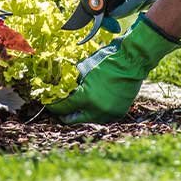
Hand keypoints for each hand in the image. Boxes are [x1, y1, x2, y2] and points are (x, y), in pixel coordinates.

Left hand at [46, 14, 180, 123]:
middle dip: (65, 115)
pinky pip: (101, 117)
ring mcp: (109, 114)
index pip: (64, 107)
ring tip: (75, 110)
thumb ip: (73, 82)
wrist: (133, 61)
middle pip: (74, 119)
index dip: (54, 106)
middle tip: (59, 112)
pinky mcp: (117, 113)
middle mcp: (97, 110)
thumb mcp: (84, 69)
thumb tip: (61, 88)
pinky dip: (95, 112)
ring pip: (88, 119)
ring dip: (81, 114)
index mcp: (87, 97)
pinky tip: (90, 107)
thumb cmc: (107, 60)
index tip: (48, 104)